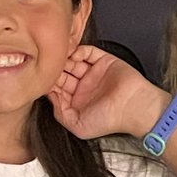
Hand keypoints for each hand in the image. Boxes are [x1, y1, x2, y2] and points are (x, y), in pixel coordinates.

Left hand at [49, 44, 168, 138]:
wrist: (134, 107)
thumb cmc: (111, 120)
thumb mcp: (78, 126)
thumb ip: (60, 114)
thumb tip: (50, 97)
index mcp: (77, 102)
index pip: (57, 89)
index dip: (49, 83)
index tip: (43, 80)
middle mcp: (84, 87)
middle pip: (63, 73)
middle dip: (55, 69)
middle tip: (49, 66)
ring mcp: (93, 73)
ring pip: (73, 61)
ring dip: (65, 59)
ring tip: (59, 58)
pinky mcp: (103, 61)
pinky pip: (87, 51)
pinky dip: (79, 50)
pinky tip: (73, 55)